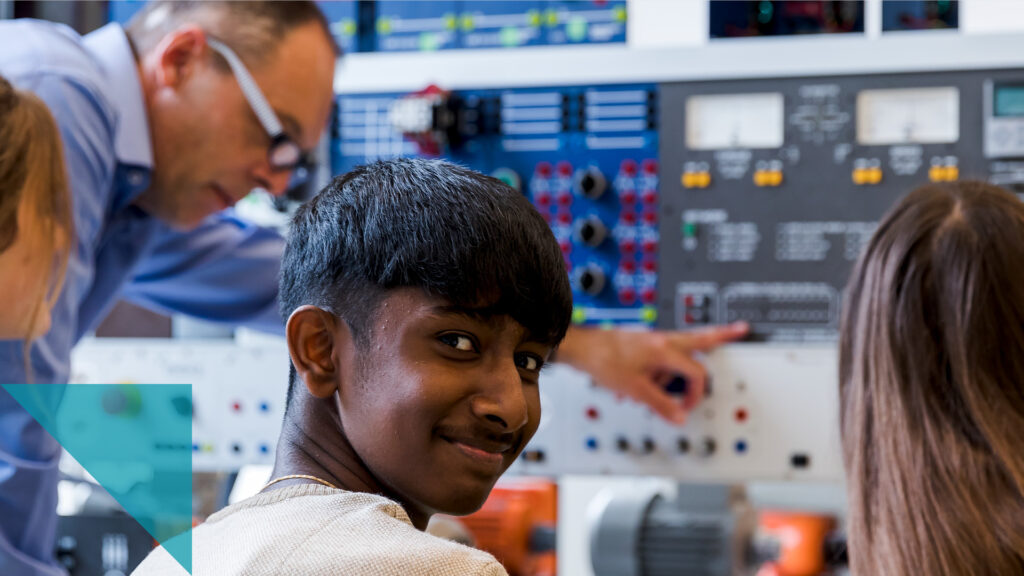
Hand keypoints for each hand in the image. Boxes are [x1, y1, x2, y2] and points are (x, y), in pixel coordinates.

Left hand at [553, 322, 748, 423]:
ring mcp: (653, 339)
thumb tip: (680, 416)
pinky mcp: (644, 343)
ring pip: (681, 349)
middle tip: (741, 329)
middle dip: (723, 335)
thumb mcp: (636, 390)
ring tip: (652, 389)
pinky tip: (644, 384)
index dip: (696, 394)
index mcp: (666, 350)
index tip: (687, 406)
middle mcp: (663, 340)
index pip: (697, 373)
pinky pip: (662, 355)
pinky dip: (662, 368)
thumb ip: (661, 405)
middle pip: (701, 338)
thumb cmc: (604, 361)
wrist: (581, 348)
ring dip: (676, 370)